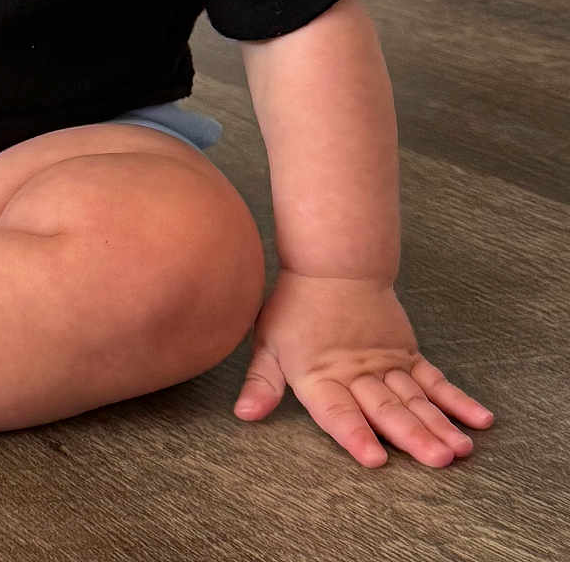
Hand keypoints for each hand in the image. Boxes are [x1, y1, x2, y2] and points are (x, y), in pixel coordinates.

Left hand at [233, 270, 493, 467]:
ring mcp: (386, 363)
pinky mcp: (407, 354)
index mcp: (319, 374)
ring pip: (415, 397)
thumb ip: (262, 383)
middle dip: (412, 436)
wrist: (332, 264)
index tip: (375, 460)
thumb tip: (244, 414)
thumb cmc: (294, 308)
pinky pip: (435, 380)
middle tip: (437, 460)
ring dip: (439, 424)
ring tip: (460, 449)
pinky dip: (457, 400)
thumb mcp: (268, 343)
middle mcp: (356, 373)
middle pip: (386, 407)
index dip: (355, 434)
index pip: (337, 410)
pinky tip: (479, 419)